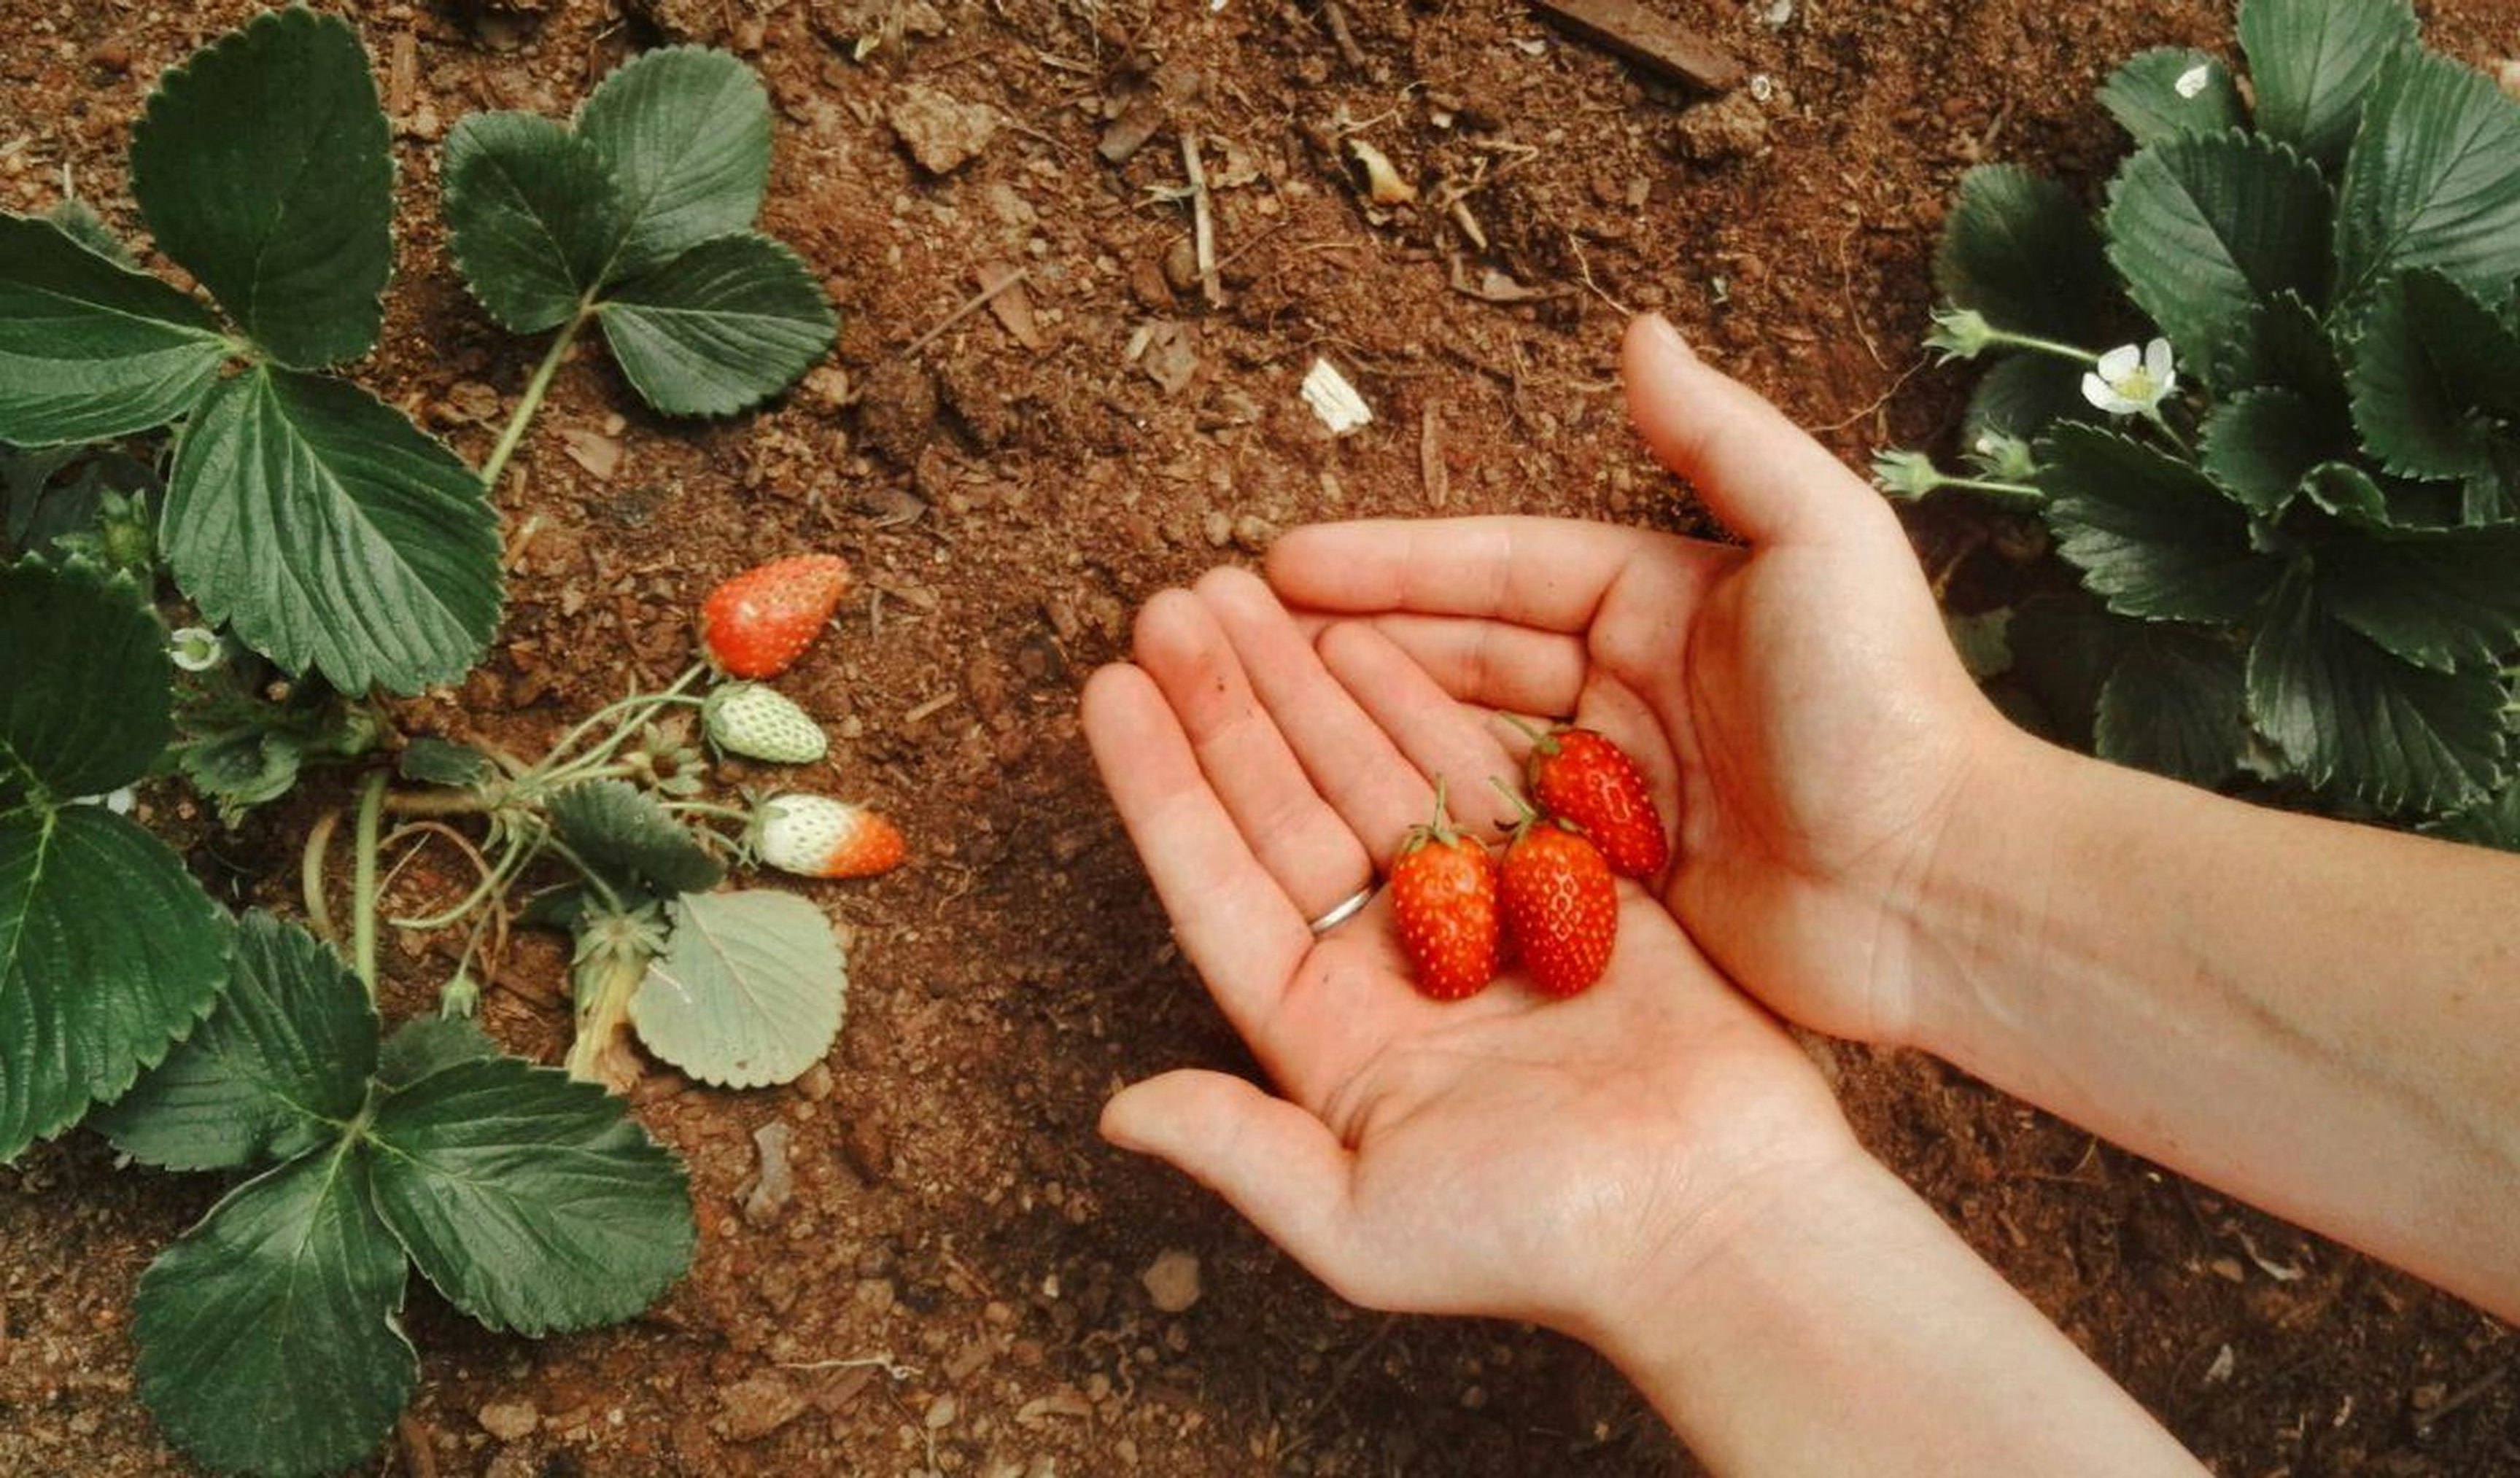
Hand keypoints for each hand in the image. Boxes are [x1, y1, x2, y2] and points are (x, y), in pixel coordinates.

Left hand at [1080, 573, 1864, 1335]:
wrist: (1718, 1223)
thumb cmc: (1540, 1241)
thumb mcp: (1360, 1222)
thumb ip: (1238, 1151)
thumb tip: (1116, 1114)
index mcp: (1325, 1038)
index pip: (1217, 886)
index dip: (1161, 787)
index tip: (1108, 690)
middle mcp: (1389, 970)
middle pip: (1283, 810)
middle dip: (1226, 706)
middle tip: (1172, 603)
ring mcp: (1478, 920)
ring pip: (1369, 775)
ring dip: (1306, 685)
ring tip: (1246, 592)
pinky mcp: (1569, 887)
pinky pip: (1479, 776)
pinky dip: (1423, 706)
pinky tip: (1370, 634)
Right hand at [1265, 314, 2018, 1044]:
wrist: (1944, 892)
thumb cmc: (1884, 705)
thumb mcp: (1818, 535)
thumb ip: (1722, 438)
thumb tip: (1640, 332)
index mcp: (1661, 598)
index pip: (1500, 570)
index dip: (1393, 564)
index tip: (1286, 563)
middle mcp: (1629, 686)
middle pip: (1463, 655)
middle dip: (1353, 644)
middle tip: (1235, 641)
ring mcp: (1616, 788)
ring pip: (1463, 744)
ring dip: (1367, 730)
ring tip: (1258, 719)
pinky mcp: (1614, 884)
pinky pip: (1495, 842)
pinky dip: (1421, 826)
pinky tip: (1337, 821)